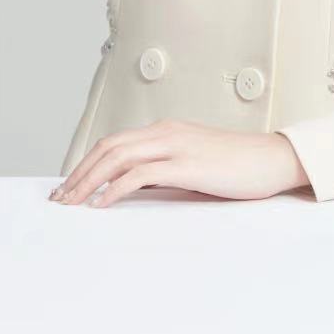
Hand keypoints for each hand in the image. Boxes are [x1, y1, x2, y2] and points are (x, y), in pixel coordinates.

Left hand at [49, 121, 310, 207]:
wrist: (274, 159)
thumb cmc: (238, 166)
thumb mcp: (194, 165)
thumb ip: (165, 171)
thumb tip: (134, 189)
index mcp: (166, 130)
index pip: (114, 143)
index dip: (87, 164)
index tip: (69, 187)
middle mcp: (166, 132)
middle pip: (108, 147)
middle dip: (79, 173)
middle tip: (60, 199)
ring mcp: (175, 146)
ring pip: (118, 157)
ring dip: (89, 181)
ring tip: (72, 203)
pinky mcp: (186, 165)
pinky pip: (140, 173)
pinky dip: (115, 187)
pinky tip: (102, 203)